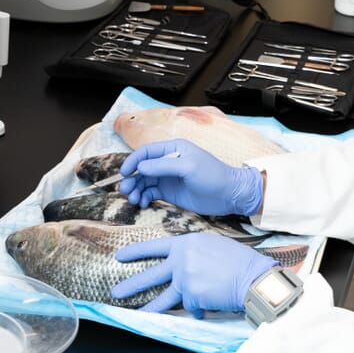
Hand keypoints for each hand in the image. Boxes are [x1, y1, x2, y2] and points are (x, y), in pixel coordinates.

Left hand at [112, 233, 277, 315]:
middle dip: (132, 285)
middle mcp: (181, 261)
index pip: (155, 247)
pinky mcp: (192, 297)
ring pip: (163, 299)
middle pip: (151, 275)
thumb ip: (193, 254)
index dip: (136, 251)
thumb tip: (181, 270)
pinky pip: (192, 307)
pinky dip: (201, 307)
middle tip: (115, 292)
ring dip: (149, 308)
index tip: (119, 256)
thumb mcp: (212, 245)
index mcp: (186, 243)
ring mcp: (184, 280)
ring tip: (136, 315)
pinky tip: (213, 300)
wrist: (252, 277)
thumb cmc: (238, 260)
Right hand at [118, 139, 264, 217]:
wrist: (229, 195)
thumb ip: (163, 166)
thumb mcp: (188, 167)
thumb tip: (140, 167)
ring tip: (133, 200)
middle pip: (142, 168)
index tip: (124, 173)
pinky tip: (143, 204)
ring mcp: (168, 178)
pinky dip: (144, 198)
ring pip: (144, 182)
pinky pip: (151, 193)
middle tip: (126, 191)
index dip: (133, 161)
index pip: (146, 152)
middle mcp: (168, 162)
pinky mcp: (170, 192)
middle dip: (131, 179)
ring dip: (136, 189)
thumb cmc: (212, 176)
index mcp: (173, 149)